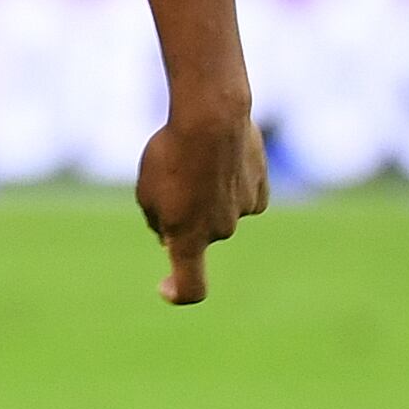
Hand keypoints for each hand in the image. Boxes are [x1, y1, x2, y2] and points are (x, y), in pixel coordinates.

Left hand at [135, 106, 268, 304]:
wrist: (213, 116)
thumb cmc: (171, 152)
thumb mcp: (147, 188)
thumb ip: (159, 219)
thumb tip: (172, 235)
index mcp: (188, 238)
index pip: (191, 286)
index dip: (178, 292)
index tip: (165, 287)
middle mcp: (220, 231)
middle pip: (198, 231)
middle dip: (185, 213)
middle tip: (172, 176)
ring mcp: (244, 212)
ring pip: (219, 211)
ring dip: (206, 193)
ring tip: (196, 158)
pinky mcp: (261, 191)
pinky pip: (240, 195)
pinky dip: (229, 181)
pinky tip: (221, 156)